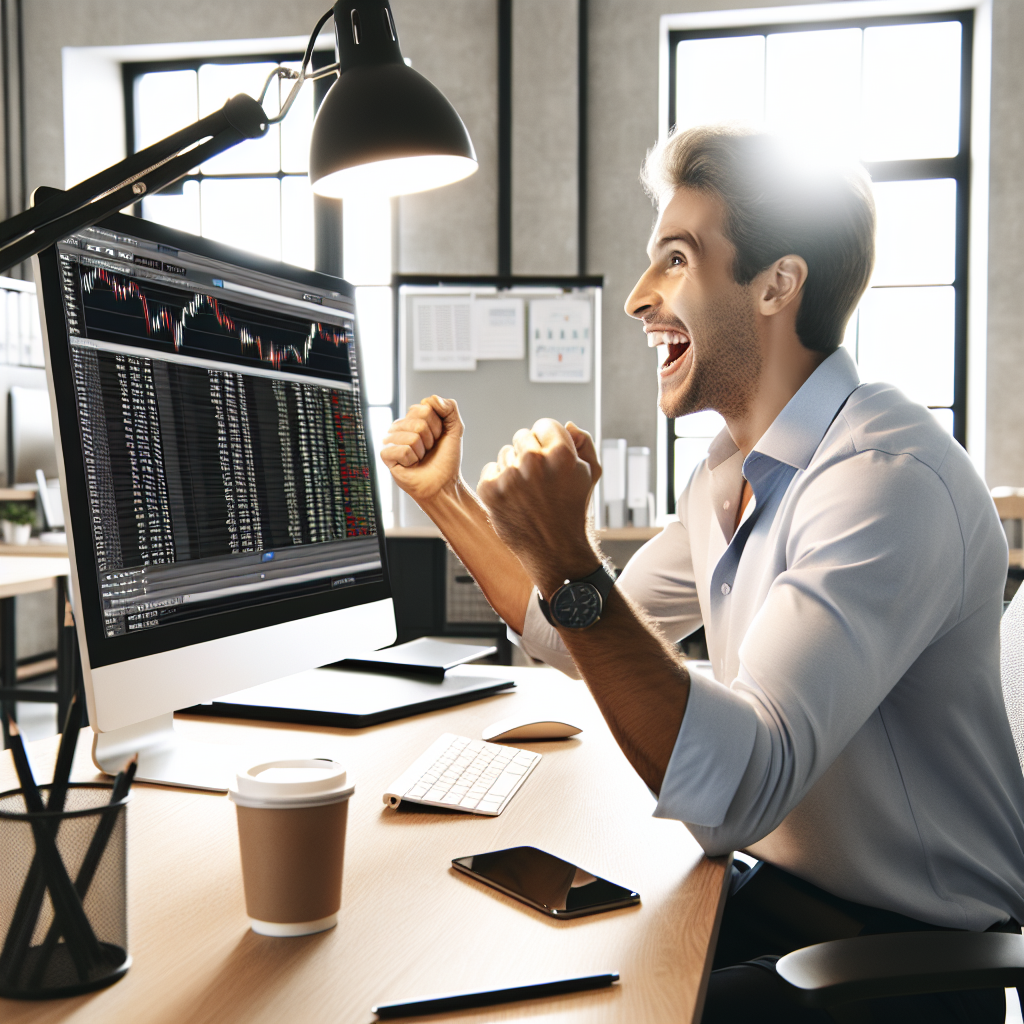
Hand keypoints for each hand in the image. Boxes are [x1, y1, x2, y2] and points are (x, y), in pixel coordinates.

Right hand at [381, 396, 463, 504]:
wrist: (443, 484)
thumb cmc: (446, 459)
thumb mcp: (454, 429)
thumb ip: (449, 408)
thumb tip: (431, 398)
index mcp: (413, 417)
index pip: (425, 407)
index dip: (438, 425)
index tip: (438, 438)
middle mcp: (399, 426)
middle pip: (419, 421)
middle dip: (431, 438)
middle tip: (429, 449)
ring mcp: (390, 440)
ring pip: (412, 437)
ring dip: (422, 451)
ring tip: (421, 458)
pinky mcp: (386, 455)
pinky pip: (403, 450)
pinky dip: (412, 459)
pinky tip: (411, 465)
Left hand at [477, 419, 600, 594]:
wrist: (555, 550)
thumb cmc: (574, 509)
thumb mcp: (590, 474)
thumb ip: (583, 443)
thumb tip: (567, 425)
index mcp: (561, 453)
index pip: (545, 425)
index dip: (549, 442)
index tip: (552, 460)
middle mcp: (534, 461)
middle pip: (522, 436)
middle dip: (530, 453)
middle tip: (540, 480)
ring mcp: (510, 476)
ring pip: (505, 453)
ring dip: (514, 468)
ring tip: (528, 492)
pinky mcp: (490, 490)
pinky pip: (490, 469)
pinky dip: (499, 482)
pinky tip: (514, 499)